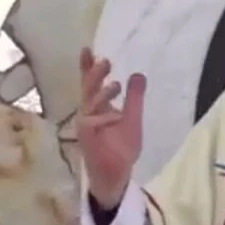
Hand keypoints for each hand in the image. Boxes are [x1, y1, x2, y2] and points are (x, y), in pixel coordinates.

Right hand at [76, 47, 146, 209]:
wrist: (116, 174)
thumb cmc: (121, 146)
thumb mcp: (132, 118)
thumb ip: (134, 98)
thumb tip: (138, 74)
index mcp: (98, 106)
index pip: (91, 83)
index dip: (88, 66)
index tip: (87, 49)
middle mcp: (89, 113)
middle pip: (87, 89)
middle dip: (94, 75)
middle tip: (105, 61)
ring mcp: (86, 126)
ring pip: (89, 105)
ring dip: (101, 94)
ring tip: (115, 84)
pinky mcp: (87, 139)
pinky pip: (91, 125)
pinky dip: (101, 118)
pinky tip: (112, 115)